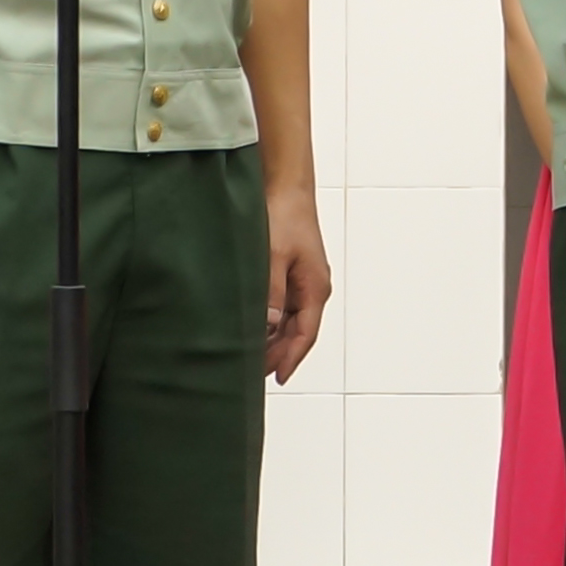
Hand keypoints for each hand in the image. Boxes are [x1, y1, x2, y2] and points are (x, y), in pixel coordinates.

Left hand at [262, 179, 332, 384]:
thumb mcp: (273, 256)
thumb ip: (271, 292)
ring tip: (250, 356)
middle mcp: (312, 288)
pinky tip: (253, 326)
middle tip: (253, 373)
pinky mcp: (290, 272)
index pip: (305, 334)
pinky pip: (283, 306)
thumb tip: (270, 325)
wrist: (286, 186)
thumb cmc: (284, 216)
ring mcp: (303, 280)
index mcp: (315, 287)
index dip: (291, 358)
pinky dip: (270, 321)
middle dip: (279, 354)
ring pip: (290, 321)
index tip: (278, 379)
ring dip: (273, 339)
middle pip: (298, 332)